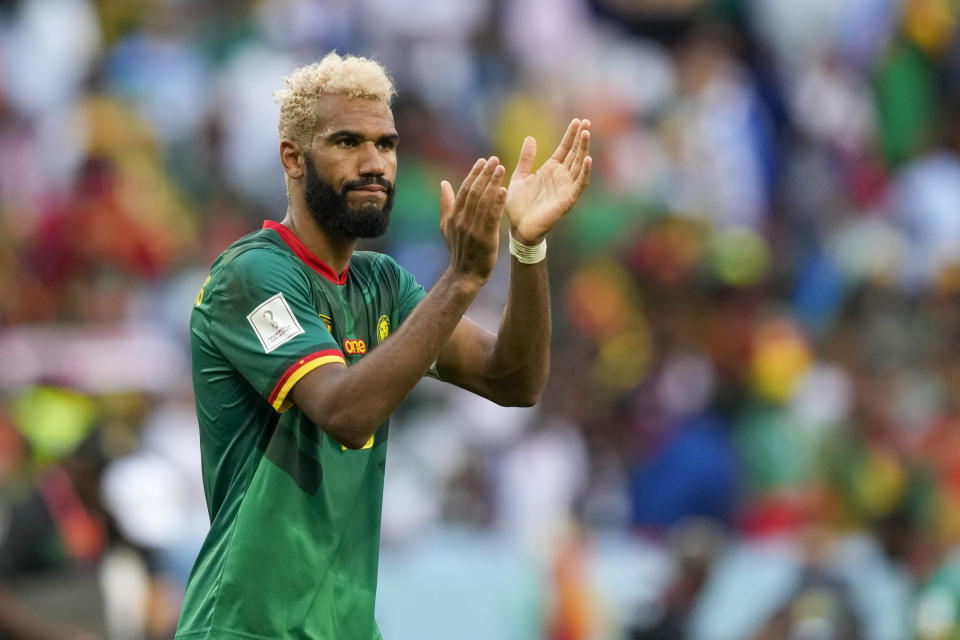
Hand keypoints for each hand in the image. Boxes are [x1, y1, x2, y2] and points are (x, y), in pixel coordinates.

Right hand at [439, 156, 507, 286]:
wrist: (464, 275)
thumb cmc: (458, 250)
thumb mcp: (446, 227)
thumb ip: (446, 204)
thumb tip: (443, 183)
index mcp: (454, 216)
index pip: (464, 190)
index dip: (474, 174)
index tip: (482, 161)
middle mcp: (462, 220)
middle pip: (474, 192)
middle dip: (485, 174)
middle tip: (494, 159)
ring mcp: (473, 229)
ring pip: (483, 201)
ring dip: (493, 183)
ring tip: (501, 168)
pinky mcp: (485, 238)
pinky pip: (492, 217)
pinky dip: (498, 202)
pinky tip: (504, 190)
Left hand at [505, 118, 591, 244]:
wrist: (518, 228)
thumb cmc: (518, 206)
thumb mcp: (519, 177)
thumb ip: (526, 159)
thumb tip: (530, 138)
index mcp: (550, 170)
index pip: (565, 149)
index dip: (571, 136)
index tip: (577, 121)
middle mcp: (561, 177)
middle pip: (575, 154)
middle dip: (581, 138)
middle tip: (586, 122)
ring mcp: (566, 188)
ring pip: (579, 165)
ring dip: (584, 150)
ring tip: (587, 134)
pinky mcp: (567, 200)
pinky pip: (580, 184)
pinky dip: (585, 172)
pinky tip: (588, 159)